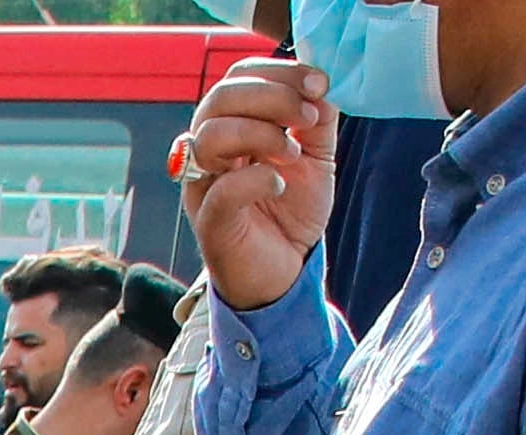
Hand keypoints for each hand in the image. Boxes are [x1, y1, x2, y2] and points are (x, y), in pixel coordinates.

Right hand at [178, 54, 334, 315]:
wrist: (282, 273)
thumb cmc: (290, 214)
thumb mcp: (316, 157)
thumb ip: (317, 121)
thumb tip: (321, 89)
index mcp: (232, 127)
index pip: (238, 77)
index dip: (278, 71)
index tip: (318, 83)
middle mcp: (209, 152)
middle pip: (219, 98)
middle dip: (272, 97)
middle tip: (308, 118)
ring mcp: (204, 186)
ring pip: (210, 135)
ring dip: (261, 133)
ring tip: (293, 154)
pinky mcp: (210, 222)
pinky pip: (221, 189)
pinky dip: (257, 179)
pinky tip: (281, 184)